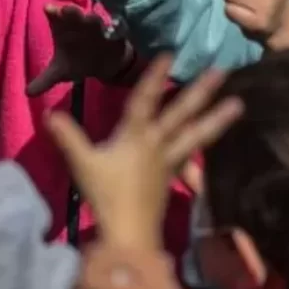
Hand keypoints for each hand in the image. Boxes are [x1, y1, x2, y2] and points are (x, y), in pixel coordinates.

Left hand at [27, 5, 133, 95]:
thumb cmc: (79, 61)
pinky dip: (114, 31)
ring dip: (93, 20)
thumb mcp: (61, 71)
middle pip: (74, 13)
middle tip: (66, 10)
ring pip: (95, 19)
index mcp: (63, 27)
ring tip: (91, 20)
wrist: (105, 64)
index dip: (52, 11)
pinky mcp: (114, 34)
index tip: (48, 9)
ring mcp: (97, 27)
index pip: (55, 15)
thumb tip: (27, 93)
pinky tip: (112, 33)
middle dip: (71, 10)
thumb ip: (44, 80)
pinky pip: (115, 30)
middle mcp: (79, 23)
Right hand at [46, 55, 242, 249]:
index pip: (146, 100)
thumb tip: (50, 113)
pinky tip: (212, 141)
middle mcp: (157, 143)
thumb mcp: (83, 164)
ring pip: (197, 134)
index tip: (170, 55)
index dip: (155, 77)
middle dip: (201, 92)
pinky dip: (204, 144)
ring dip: (217, 118)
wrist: (130, 233)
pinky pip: (193, 154)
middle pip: (182, 113)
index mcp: (136, 136)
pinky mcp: (174, 176)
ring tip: (239, 105)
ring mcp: (169, 160)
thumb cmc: (106, 196)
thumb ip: (68, 137)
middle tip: (223, 71)